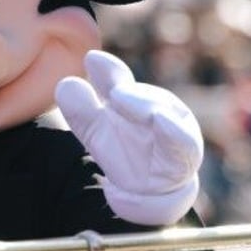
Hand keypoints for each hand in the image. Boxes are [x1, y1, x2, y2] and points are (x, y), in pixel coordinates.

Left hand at [56, 50, 201, 225]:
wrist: (149, 192)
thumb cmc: (125, 151)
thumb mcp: (97, 131)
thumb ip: (82, 110)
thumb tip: (65, 84)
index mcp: (133, 100)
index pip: (119, 83)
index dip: (108, 71)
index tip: (91, 59)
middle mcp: (157, 109)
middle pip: (144, 98)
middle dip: (131, 94)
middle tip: (114, 92)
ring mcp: (173, 131)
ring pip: (164, 115)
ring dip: (146, 107)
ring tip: (126, 100)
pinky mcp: (185, 156)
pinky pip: (183, 143)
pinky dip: (173, 131)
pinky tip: (160, 119)